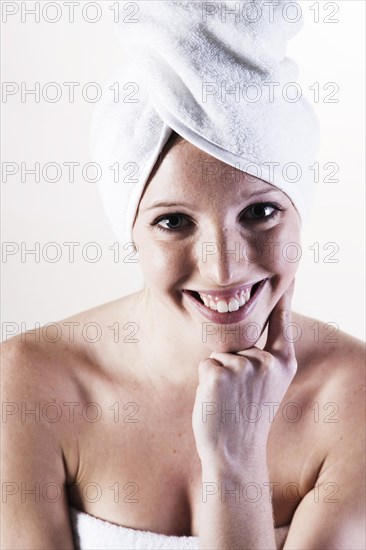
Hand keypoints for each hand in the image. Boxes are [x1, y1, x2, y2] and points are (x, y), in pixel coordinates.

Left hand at [192, 280, 296, 467]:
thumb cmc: (247, 418)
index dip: (283, 298)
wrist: (235, 453)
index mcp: (283, 363)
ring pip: (220, 354)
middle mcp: (266, 361)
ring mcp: (243, 366)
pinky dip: (205, 381)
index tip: (285, 277)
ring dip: (219, 374)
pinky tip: (216, 401)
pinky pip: (206, 365)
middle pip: (238, 342)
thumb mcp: (268, 386)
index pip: (281, 322)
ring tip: (228, 400)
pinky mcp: (218, 372)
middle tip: (239, 397)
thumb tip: (248, 335)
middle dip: (232, 364)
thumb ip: (264, 358)